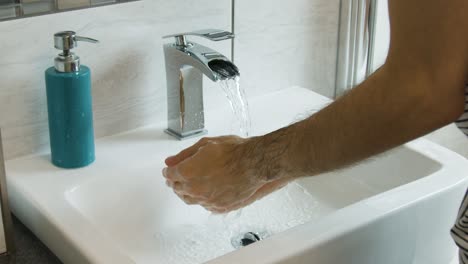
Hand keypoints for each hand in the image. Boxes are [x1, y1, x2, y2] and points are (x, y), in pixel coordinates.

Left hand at [163, 136, 291, 213]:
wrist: (254, 164)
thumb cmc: (233, 152)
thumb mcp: (206, 145)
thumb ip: (184, 154)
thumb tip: (169, 161)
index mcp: (188, 172)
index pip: (170, 174)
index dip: (168, 171)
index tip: (169, 169)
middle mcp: (195, 189)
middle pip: (178, 188)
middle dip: (175, 181)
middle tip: (176, 177)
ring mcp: (207, 200)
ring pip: (189, 199)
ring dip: (186, 192)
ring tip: (189, 185)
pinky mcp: (219, 207)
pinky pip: (205, 205)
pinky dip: (201, 199)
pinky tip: (204, 192)